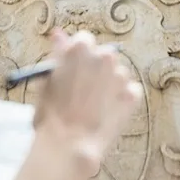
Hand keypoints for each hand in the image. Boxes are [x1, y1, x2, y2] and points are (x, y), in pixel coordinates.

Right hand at [33, 29, 140, 173]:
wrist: (69, 145)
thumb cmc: (51, 113)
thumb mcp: (46, 80)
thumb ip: (57, 54)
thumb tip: (59, 34)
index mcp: (80, 48)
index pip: (84, 40)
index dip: (78, 55)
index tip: (73, 68)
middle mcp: (104, 56)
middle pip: (103, 56)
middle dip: (95, 69)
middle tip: (84, 90)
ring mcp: (120, 76)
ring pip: (117, 74)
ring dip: (108, 85)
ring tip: (94, 106)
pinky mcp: (132, 95)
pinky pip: (129, 91)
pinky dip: (121, 99)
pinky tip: (107, 112)